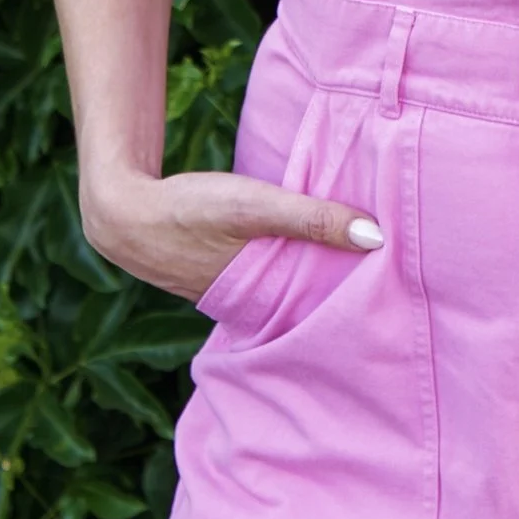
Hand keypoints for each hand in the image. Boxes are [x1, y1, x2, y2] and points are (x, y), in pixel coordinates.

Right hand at [80, 166, 382, 301]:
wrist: (122, 210)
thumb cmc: (190, 210)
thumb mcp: (256, 205)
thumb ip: (313, 217)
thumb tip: (376, 237)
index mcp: (263, 299)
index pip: (322, 313)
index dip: (355, 306)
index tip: (397, 298)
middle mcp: (249, 305)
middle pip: (306, 303)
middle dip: (340, 296)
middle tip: (391, 286)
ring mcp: (231, 291)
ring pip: (286, 289)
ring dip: (313, 277)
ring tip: (358, 266)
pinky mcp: (219, 272)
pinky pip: (266, 275)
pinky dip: (288, 265)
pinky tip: (304, 250)